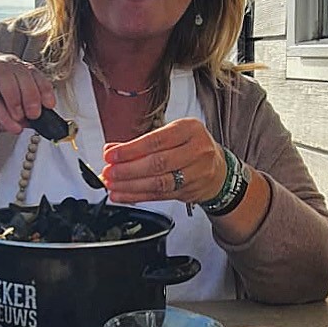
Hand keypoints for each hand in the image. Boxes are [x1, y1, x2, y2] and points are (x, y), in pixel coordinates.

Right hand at [0, 50, 57, 138]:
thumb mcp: (5, 117)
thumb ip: (23, 115)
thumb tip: (44, 120)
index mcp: (5, 66)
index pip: (29, 70)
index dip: (42, 86)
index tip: (50, 105)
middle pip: (18, 69)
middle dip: (31, 93)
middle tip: (36, 114)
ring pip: (3, 74)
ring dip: (17, 97)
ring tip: (23, 118)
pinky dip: (2, 110)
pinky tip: (11, 124)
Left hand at [101, 118, 228, 205]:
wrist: (219, 169)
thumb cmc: (192, 146)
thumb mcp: (173, 134)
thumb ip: (143, 141)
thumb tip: (112, 149)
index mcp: (190, 129)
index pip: (156, 140)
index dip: (130, 149)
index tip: (110, 155)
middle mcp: (196, 150)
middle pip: (157, 163)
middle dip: (128, 169)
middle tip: (109, 172)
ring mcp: (195, 173)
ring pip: (158, 182)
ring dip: (130, 186)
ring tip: (112, 185)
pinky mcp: (189, 191)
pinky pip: (159, 196)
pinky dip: (137, 197)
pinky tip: (123, 196)